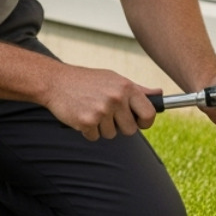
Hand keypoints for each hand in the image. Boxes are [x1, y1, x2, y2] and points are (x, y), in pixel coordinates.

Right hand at [41, 66, 159, 141]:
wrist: (55, 82)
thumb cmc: (87, 80)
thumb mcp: (114, 79)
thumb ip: (137, 89)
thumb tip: (159, 94)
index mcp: (126, 87)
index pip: (149, 113)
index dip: (146, 122)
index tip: (139, 122)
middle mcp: (116, 98)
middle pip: (131, 130)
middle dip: (120, 126)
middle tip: (107, 115)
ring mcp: (101, 111)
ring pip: (112, 134)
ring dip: (102, 128)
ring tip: (91, 111)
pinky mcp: (87, 122)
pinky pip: (95, 137)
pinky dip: (88, 131)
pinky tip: (81, 115)